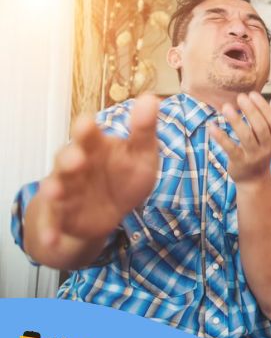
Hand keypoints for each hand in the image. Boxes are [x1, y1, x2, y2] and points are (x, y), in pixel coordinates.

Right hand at [37, 95, 159, 245]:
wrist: (110, 210)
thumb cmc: (124, 174)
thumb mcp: (140, 154)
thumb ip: (143, 130)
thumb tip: (152, 99)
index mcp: (94, 147)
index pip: (88, 135)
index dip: (86, 130)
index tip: (88, 122)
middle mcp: (75, 166)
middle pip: (68, 159)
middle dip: (70, 158)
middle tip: (76, 158)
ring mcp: (66, 192)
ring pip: (57, 188)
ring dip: (55, 189)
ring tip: (55, 191)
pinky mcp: (63, 217)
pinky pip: (54, 225)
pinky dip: (51, 232)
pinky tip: (53, 239)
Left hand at [209, 92, 270, 185]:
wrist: (254, 180)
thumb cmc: (260, 153)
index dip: (263, 107)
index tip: (252, 94)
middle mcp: (266, 147)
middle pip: (261, 127)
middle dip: (251, 111)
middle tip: (240, 97)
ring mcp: (253, 156)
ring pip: (246, 137)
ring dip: (236, 121)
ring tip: (226, 108)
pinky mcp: (239, 162)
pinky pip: (230, 148)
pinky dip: (221, 137)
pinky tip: (212, 126)